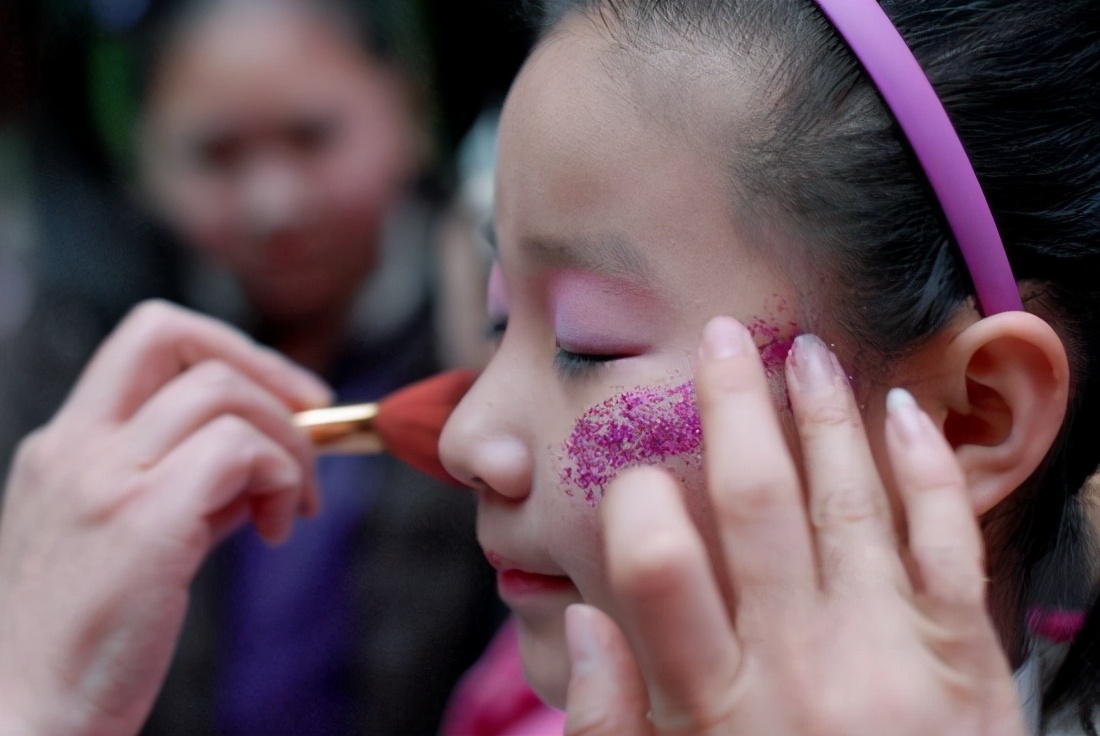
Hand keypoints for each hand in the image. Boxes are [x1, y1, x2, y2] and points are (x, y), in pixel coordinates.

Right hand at [0, 301, 330, 735]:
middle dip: (266, 367)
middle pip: (172, 334)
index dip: (230, 350)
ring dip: (285, 440)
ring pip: (221, 391)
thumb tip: (264, 463)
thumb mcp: (129, 538)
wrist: (27, 717)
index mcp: (65, 445)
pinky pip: (238, 450)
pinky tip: (274, 530)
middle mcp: (74, 446)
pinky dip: (279, 474)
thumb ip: (191, 489)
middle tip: (314, 422)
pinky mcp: (141, 521)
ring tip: (289, 507)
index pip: (148, 340)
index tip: (287, 396)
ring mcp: (102, 478)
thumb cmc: (83, 638)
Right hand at [563, 316, 1028, 735]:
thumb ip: (611, 721)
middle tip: (719, 336)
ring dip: (822, 414)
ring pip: (849, 501)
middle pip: (756, 503)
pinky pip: (949, 542)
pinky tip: (902, 410)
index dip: (637, 501)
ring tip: (802, 351)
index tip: (634, 469)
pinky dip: (928, 468)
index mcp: (715, 704)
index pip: (657, 570)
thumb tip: (583, 618)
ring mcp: (890, 654)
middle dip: (732, 406)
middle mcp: (800, 665)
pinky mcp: (965, 656)